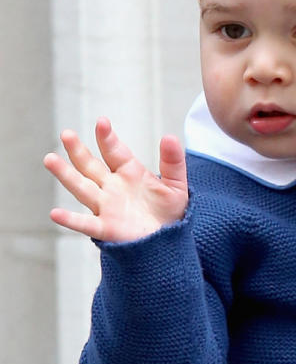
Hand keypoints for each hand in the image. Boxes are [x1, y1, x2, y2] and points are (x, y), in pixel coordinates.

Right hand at [44, 116, 188, 241]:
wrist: (170, 241)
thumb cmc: (170, 212)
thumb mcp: (176, 184)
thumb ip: (173, 162)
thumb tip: (169, 137)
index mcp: (129, 173)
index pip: (114, 151)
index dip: (107, 137)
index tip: (102, 122)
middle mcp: (113, 187)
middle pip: (90, 166)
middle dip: (78, 151)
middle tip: (66, 134)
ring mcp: (107, 207)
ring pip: (82, 188)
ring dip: (66, 175)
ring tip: (50, 159)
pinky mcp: (107, 228)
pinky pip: (86, 224)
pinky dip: (71, 220)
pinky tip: (55, 213)